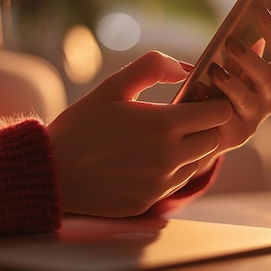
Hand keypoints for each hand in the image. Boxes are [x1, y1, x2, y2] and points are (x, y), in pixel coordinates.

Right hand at [47, 51, 231, 216]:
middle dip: (203, 127)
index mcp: (163, 125)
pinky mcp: (149, 202)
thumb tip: (185, 68)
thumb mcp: (112, 86)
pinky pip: (174, 184)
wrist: (53, 171)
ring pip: (196, 163)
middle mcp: (169, 157)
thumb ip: (152, 67)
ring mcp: (160, 184)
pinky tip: (142, 161)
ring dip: (188, 150)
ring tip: (158, 141)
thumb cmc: (81, 125)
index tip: (200, 100)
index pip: (218, 114)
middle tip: (180, 119)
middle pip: (213, 139)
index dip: (214, 104)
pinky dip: (168, 171)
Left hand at [205, 6, 270, 157]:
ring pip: (247, 99)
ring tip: (214, 70)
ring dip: (231, 83)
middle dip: (251, 58)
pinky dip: (211, 102)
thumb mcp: (228, 71)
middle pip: (270, 78)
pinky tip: (198, 92)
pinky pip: (225, 117)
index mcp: (269, 82)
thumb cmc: (215, 95)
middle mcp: (267, 100)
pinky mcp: (235, 136)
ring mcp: (253, 120)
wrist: (201, 134)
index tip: (260, 9)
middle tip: (229, 41)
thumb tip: (244, 18)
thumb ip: (236, 52)